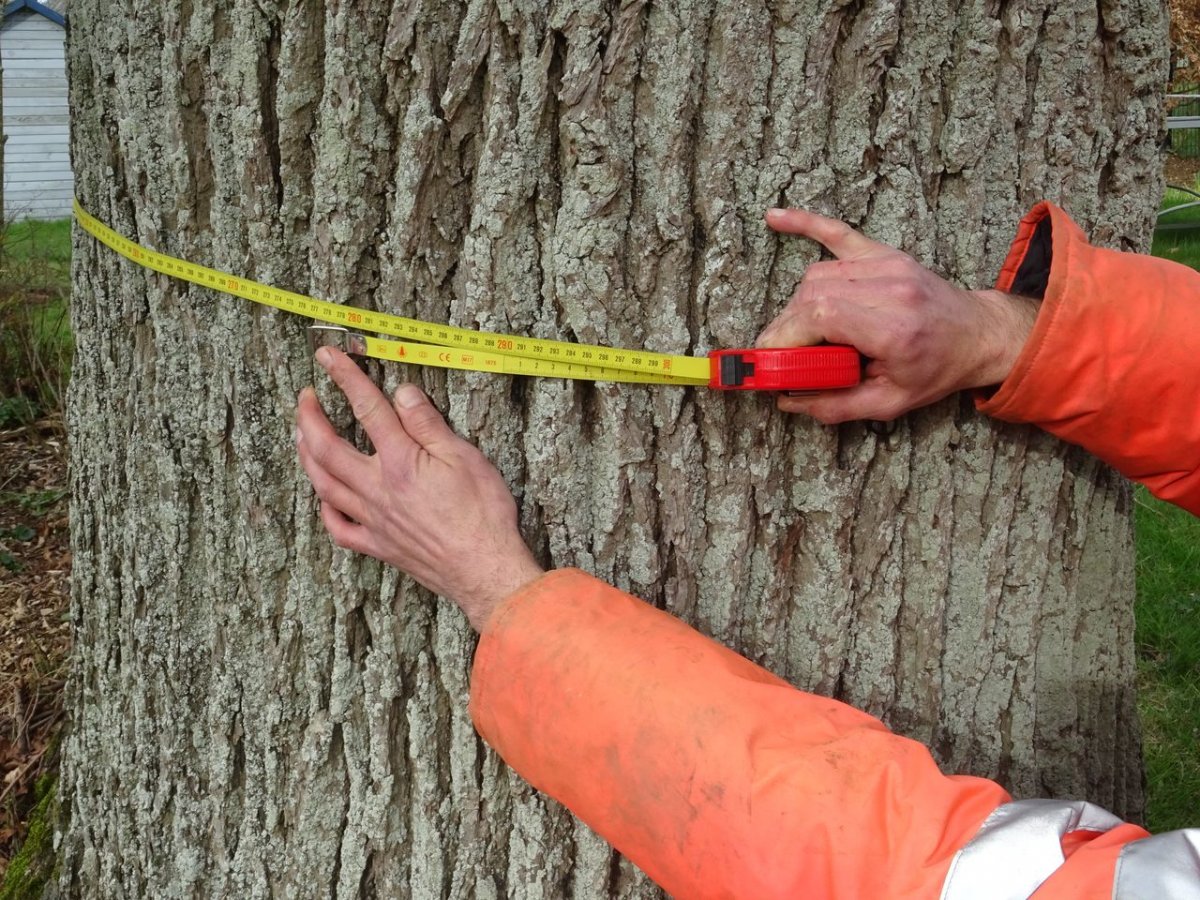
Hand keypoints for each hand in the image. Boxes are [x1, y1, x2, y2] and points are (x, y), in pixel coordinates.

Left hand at [295, 347, 543, 630]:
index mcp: (400, 462)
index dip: (345, 378)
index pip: (366, 409)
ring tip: (300, 435)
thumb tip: (402, 392)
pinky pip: (338, 528)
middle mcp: (377, 489)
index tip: (328, 356)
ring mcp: (373, 520)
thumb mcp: (464, 457)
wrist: (485, 569)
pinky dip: (325, 508)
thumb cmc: (482, 514)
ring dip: (306, 455)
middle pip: (326, 448)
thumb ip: (427, 424)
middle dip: (309, 417)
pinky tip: (324, 496)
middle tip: (304, 397)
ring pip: (324, 485)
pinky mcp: (379, 546)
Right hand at [756, 208, 1038, 422]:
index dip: (786, 338)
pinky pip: (837, 232)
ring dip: (797, 306)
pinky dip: (804, 224)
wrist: (978, 334)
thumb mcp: (890, 404)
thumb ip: (836, 406)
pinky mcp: (883, 253)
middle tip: (780, 355)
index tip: (770, 360)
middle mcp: (890, 289)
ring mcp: (887, 265)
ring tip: (800, 335)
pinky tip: (774, 217)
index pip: (820, 318)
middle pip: (812, 297)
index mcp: (893, 328)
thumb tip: (786, 399)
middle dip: (786, 328)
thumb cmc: (937, 370)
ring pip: (816, 276)